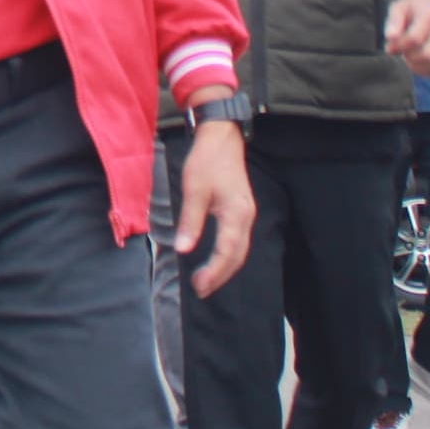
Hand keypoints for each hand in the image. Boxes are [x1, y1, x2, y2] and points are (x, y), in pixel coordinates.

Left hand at [172, 117, 256, 295]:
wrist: (222, 138)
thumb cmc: (206, 161)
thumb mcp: (194, 190)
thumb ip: (190, 221)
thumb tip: (183, 249)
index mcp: (236, 213)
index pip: (227, 251)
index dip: (214, 271)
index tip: (198, 285)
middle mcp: (246, 217)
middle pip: (237, 256)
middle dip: (220, 275)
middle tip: (201, 290)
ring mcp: (246, 214)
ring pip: (239, 250)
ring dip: (225, 268)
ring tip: (206, 281)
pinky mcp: (241, 210)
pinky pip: (238, 241)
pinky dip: (228, 255)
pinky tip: (215, 261)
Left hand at [383, 0, 429, 78]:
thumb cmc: (410, 9)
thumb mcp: (398, 8)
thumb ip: (394, 22)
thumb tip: (390, 37)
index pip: (415, 39)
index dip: (399, 45)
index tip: (389, 45)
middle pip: (425, 55)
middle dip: (407, 56)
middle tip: (399, 50)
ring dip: (414, 64)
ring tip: (407, 54)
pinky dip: (422, 70)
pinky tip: (414, 61)